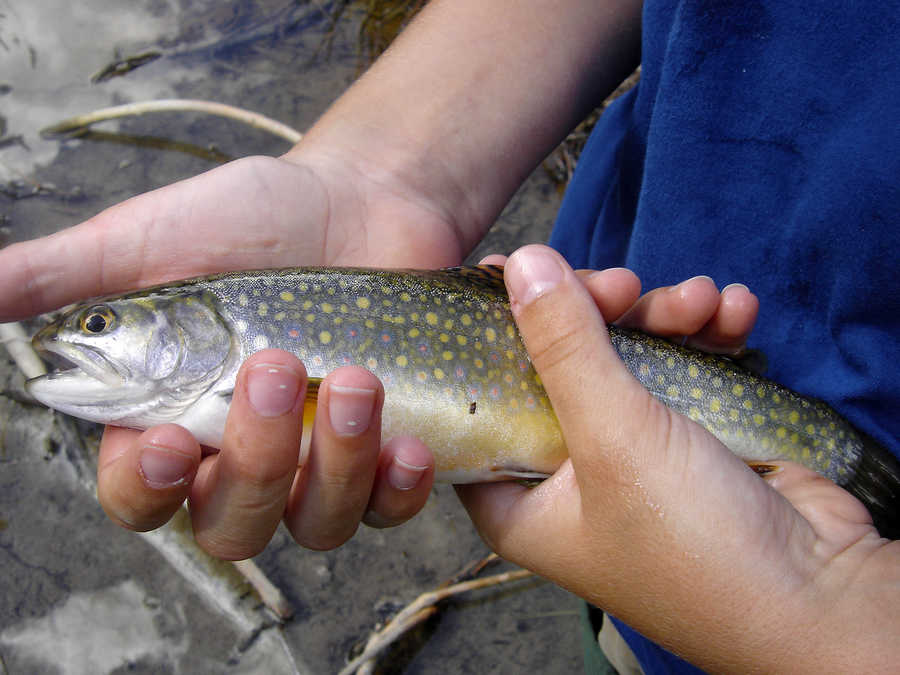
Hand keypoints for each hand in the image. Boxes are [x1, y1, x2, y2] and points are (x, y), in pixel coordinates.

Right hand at [1, 149, 468, 556]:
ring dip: (333, 465)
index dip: (143, 487)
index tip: (163, 440)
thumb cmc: (253, 220)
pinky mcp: (386, 451)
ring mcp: (320, 462)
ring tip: (351, 378)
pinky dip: (399, 488)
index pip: (139, 494)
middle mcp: (244, 456)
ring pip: (315, 523)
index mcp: (175, 417)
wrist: (361, 198)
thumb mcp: (151, 239)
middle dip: (253, 458)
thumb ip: (65, 277)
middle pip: (232, 520)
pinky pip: (390, 508)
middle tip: (272, 363)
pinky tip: (408, 443)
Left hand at [460, 245, 898, 672]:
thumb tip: (522, 263)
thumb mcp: (612, 437)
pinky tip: (735, 314)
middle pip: (559, 368)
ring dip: (666, 319)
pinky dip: (707, 339)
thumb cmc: (690, 540)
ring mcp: (632, 457)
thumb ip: (563, 347)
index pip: (481, 400)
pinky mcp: (689, 441)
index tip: (508, 270)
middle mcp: (566, 477)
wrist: (819, 597)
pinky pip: (683, 373)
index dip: (489, 334)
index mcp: (520, 497)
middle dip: (599, 314)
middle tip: (626, 284)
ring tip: (703, 302)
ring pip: (627, 362)